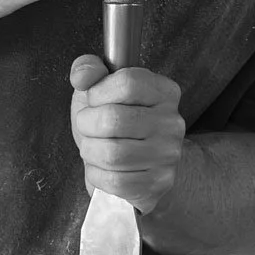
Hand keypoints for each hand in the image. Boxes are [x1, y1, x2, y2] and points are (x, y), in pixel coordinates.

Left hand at [69, 55, 185, 213]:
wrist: (141, 165)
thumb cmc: (117, 125)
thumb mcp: (101, 91)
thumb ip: (89, 71)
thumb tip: (82, 76)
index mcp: (164, 92)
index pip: (127, 83)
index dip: (98, 92)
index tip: (95, 100)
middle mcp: (172, 122)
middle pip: (113, 119)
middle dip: (87, 125)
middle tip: (89, 128)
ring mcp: (168, 155)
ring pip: (111, 153)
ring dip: (90, 152)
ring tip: (95, 148)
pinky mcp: (159, 183)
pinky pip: (114, 181)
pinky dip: (97, 175)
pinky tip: (102, 168)